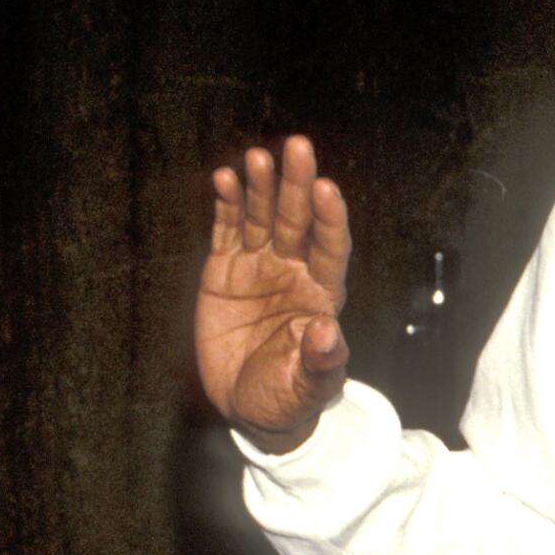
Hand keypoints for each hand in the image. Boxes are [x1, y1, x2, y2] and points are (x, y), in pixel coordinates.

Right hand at [197, 136, 352, 449]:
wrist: (246, 407)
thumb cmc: (288, 399)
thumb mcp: (308, 388)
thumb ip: (322, 362)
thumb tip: (328, 332)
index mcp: (321, 295)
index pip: (330, 248)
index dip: (329, 219)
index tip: (327, 189)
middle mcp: (294, 272)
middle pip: (298, 220)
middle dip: (297, 185)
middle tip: (298, 147)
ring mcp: (259, 266)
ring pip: (263, 217)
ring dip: (261, 187)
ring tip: (257, 158)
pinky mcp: (225, 269)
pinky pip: (227, 229)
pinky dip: (226, 204)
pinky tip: (224, 178)